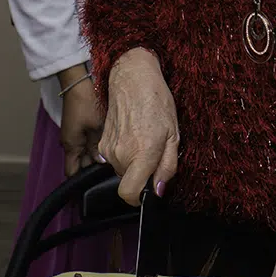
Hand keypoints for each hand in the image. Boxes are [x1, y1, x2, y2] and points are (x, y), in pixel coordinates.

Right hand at [59, 76, 104, 177]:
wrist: (78, 83)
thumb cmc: (86, 103)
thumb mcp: (97, 127)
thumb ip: (98, 147)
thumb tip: (101, 162)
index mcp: (71, 146)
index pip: (72, 173)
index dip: (83, 181)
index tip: (95, 185)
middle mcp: (69, 143)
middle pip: (79, 164)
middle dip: (92, 169)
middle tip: (110, 171)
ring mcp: (72, 135)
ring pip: (83, 153)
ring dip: (93, 156)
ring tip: (110, 158)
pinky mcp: (77, 127)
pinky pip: (84, 142)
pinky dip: (93, 146)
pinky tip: (106, 143)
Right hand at [100, 48, 179, 205]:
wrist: (132, 78)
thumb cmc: (156, 101)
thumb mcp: (174, 135)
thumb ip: (167, 167)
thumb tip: (158, 190)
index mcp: (141, 154)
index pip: (129, 194)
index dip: (139, 198)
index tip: (148, 190)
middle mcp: (121, 154)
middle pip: (128, 182)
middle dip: (142, 173)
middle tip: (154, 151)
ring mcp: (108, 149)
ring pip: (122, 170)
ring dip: (133, 162)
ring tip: (144, 139)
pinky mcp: (102, 143)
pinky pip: (115, 159)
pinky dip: (124, 153)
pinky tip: (133, 134)